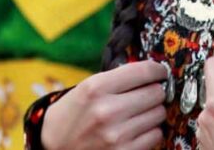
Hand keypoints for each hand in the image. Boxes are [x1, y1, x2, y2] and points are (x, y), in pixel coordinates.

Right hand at [40, 60, 166, 149]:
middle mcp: (106, 111)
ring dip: (152, 113)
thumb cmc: (75, 114)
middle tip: (145, 96)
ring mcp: (115, 135)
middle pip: (157, 93)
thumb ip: (120, 77)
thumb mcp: (89, 88)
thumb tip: (156, 71)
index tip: (160, 73)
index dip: (158, 71)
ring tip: (136, 115)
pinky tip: (135, 131)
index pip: (145, 71)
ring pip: (159, 114)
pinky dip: (150, 132)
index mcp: (96, 88)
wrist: (53, 148)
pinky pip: (155, 135)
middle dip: (154, 92)